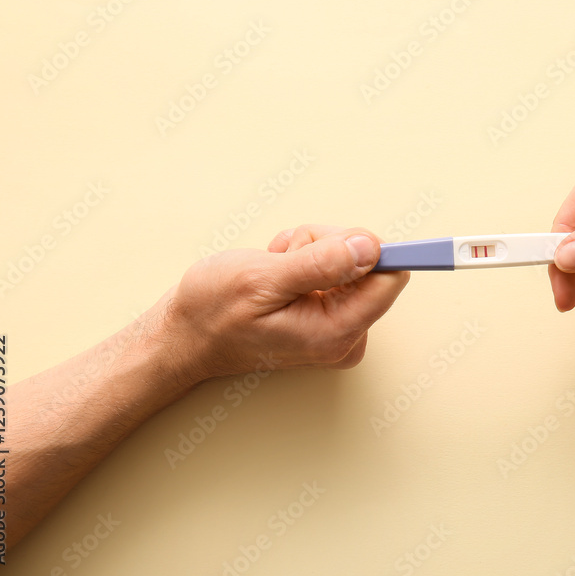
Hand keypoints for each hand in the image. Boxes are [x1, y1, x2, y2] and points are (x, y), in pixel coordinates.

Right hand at [163, 225, 409, 381]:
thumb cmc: (212, 313)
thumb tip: (371, 247)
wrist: (184, 335)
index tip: (341, 240)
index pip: (389, 280)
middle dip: (326, 246)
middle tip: (286, 259)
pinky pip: (335, 266)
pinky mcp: (329, 313)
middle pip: (370, 263)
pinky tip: (276, 272)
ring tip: (274, 268)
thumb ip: (322, 264)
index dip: (368, 248)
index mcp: (336, 333)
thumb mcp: (263, 279)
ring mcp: (338, 325)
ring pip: (350, 258)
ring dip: (309, 250)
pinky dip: (304, 258)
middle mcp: (345, 334)